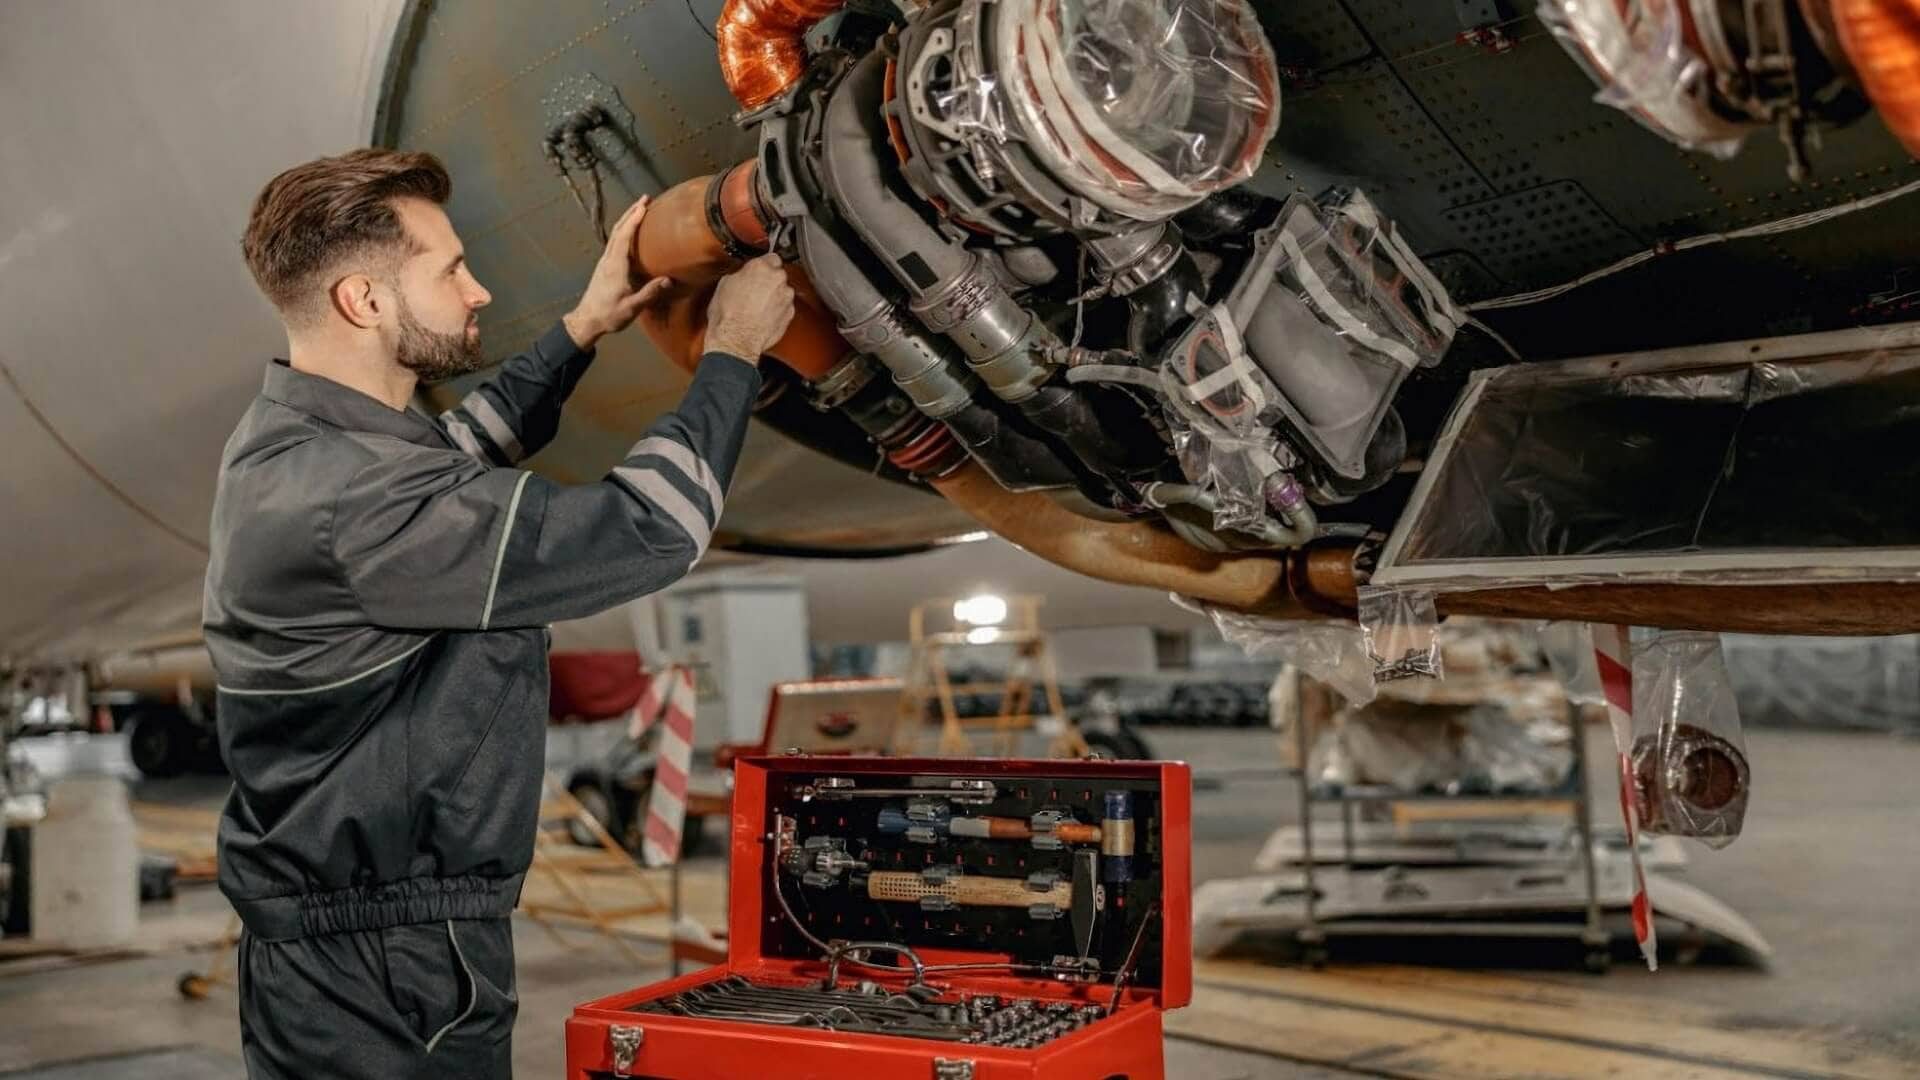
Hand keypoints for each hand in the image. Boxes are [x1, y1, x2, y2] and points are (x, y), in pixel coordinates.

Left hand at [563, 196, 674, 348]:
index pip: (624, 237)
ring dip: (626, 219)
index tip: (644, 205)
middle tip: (645, 198)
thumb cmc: (609, 315)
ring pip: (615, 234)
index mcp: (615, 266)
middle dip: (631, 212)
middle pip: (619, 229)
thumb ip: (649, 293)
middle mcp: (608, 259)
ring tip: (639, 208)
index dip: (634, 220)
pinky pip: (614, 241)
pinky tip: (629, 230)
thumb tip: (669, 280)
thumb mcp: (632, 307)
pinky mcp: (604, 266)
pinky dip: (623, 230)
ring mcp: (604, 261)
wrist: (587, 320)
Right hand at [704, 253, 795, 362]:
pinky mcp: (790, 314)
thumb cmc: (728, 315)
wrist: (736, 340)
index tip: (759, 270)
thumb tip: (742, 277)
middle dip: (768, 281)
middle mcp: (778, 279)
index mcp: (761, 267)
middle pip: (778, 274)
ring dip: (774, 296)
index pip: (771, 257)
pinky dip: (777, 310)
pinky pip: (785, 307)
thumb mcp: (724, 285)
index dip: (763, 265)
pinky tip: (763, 316)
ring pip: (783, 291)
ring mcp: (786, 297)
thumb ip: (740, 275)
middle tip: (754, 290)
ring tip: (757, 306)